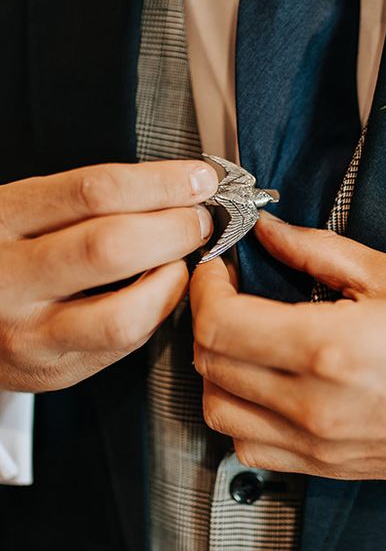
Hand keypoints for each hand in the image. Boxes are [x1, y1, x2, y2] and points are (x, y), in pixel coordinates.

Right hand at [0, 160, 217, 392]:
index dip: (162, 183)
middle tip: (201, 221)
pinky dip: (156, 311)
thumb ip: (91, 200)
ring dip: (173, 282)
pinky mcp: (53, 371)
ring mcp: (29, 333)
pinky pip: (125, 344)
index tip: (200, 179)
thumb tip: (180, 186)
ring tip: (181, 262)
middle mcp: (7, 278)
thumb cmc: (6, 254)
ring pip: (124, 316)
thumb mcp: (26, 211)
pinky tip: (160, 292)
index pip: (95, 191)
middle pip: (112, 248)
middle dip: (176, 229)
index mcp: (0, 217)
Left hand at [190, 214, 385, 483]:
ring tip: (244, 338)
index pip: (220, 323)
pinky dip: (239, 413)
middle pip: (210, 363)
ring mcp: (314, 443)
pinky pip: (246, 447)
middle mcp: (311, 404)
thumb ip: (318, 251)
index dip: (206, 288)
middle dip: (206, 317)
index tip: (219, 267)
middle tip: (231, 291)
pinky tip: (263, 386)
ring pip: (218, 410)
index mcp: (328, 348)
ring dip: (216, 367)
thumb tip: (269, 231)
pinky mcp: (322, 466)